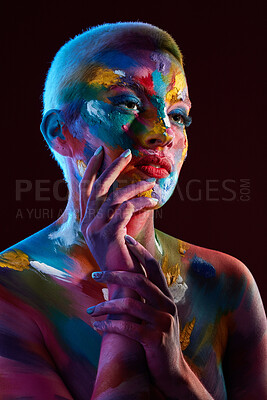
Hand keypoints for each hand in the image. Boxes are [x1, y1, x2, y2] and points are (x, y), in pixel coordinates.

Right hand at [79, 147, 157, 275]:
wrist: (123, 285)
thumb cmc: (122, 259)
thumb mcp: (114, 234)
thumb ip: (113, 215)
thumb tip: (124, 196)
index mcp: (86, 221)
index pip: (85, 188)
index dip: (91, 169)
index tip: (100, 152)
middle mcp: (87, 224)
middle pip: (97, 187)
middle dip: (112, 167)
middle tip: (128, 153)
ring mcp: (96, 230)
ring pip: (115, 197)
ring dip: (136, 187)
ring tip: (152, 183)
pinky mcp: (110, 236)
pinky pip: (126, 210)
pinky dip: (140, 203)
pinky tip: (153, 202)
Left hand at [88, 237, 183, 397]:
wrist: (172, 371)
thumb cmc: (157, 339)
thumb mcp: (156, 315)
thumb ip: (146, 298)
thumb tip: (126, 280)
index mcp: (166, 296)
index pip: (153, 267)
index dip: (140, 251)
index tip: (126, 239)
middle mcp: (167, 305)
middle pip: (139, 280)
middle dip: (115, 274)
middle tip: (95, 274)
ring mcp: (162, 322)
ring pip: (129, 305)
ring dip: (106, 306)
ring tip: (91, 310)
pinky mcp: (155, 340)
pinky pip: (127, 328)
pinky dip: (109, 326)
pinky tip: (97, 326)